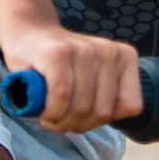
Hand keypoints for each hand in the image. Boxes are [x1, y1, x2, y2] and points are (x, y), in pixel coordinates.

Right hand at [0, 26, 142, 133]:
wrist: (27, 34)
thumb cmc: (62, 68)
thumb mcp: (95, 81)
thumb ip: (109, 99)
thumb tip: (107, 117)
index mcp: (125, 56)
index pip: (131, 107)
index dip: (105, 119)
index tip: (85, 114)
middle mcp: (108, 50)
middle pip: (103, 112)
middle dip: (79, 125)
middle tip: (62, 119)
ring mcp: (84, 49)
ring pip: (81, 108)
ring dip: (62, 121)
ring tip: (51, 115)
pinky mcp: (58, 53)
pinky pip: (61, 96)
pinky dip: (51, 112)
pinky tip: (44, 110)